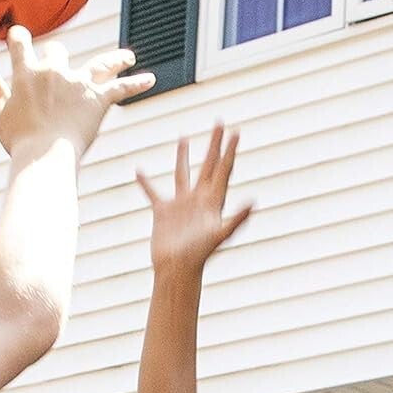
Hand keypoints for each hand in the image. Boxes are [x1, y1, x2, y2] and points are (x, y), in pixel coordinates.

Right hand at [0, 27, 153, 160]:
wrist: (44, 156)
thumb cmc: (19, 141)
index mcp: (26, 73)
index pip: (20, 43)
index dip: (19, 38)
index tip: (20, 37)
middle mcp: (53, 71)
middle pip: (58, 51)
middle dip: (58, 56)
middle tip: (61, 67)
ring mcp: (78, 83)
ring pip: (101, 62)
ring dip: (115, 59)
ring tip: (128, 58)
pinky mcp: (97, 98)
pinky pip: (122, 88)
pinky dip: (137, 83)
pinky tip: (151, 79)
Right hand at [137, 124, 252, 272]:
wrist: (177, 270)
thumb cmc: (199, 255)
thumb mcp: (220, 234)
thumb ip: (237, 219)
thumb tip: (253, 203)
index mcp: (213, 201)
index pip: (223, 170)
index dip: (230, 151)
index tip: (236, 131)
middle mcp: (198, 199)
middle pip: (208, 165)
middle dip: (214, 145)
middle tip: (219, 123)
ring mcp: (180, 205)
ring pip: (182, 174)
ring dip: (183, 156)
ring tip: (184, 138)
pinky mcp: (163, 213)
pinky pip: (153, 193)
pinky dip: (145, 183)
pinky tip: (139, 171)